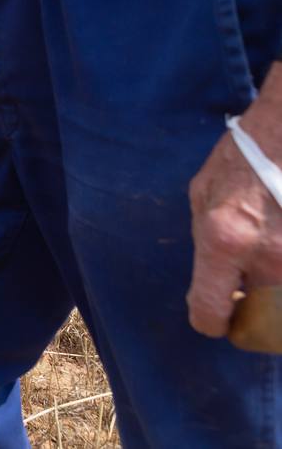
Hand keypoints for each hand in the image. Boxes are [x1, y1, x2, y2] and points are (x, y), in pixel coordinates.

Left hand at [187, 65, 281, 336]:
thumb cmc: (244, 155)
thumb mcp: (203, 192)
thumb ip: (204, 238)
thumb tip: (211, 277)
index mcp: (223, 240)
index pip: (210, 311)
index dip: (213, 320)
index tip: (221, 316)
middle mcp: (267, 255)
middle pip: (263, 316)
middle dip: (256, 309)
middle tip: (251, 290)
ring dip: (276, 288)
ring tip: (267, 250)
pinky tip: (278, 238)